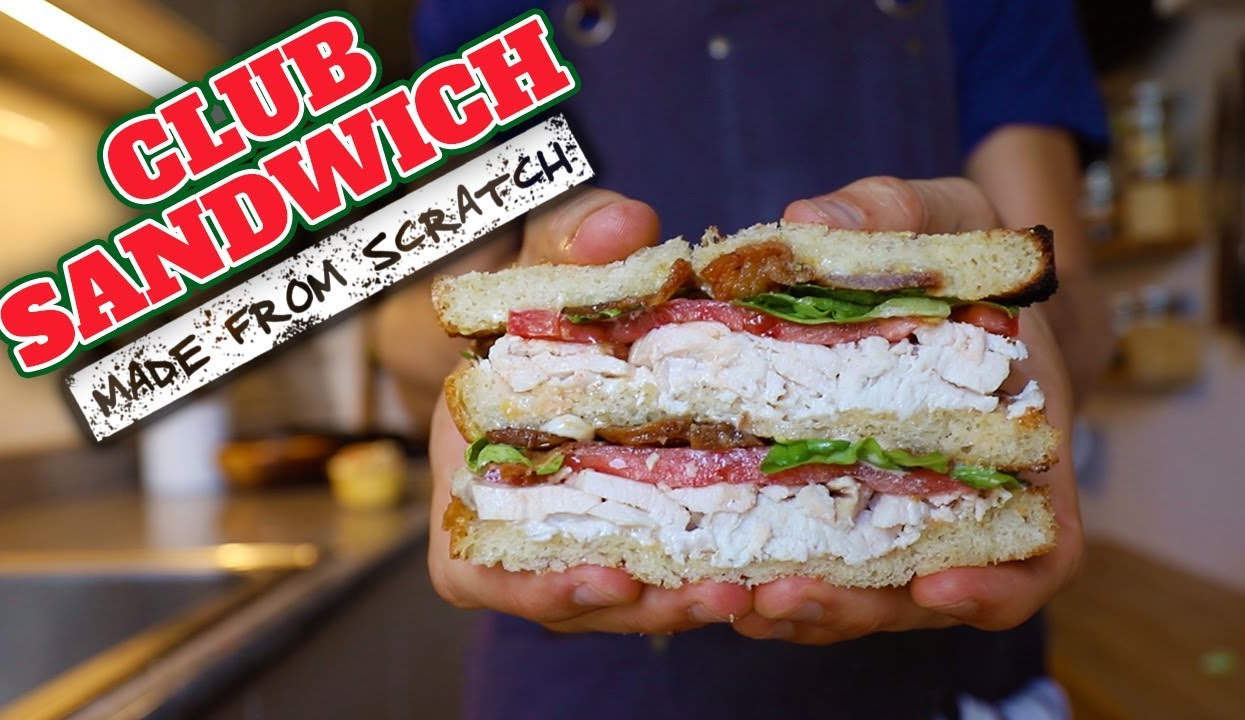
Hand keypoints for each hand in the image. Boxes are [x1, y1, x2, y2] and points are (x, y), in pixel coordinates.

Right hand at [426, 188, 752, 632]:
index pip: (479, 567)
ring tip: (751, 589)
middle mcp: (524, 523)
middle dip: (642, 606)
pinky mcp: (638, 533)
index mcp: (475, 474)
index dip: (535, 586)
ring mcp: (582, 536)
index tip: (610, 573)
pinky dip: (704, 580)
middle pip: (571, 600)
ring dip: (684, 605)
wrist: (564, 310)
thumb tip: (622, 225)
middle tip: (717, 593)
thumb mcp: (549, 252)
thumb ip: (576, 235)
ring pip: (625, 602)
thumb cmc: (540, 288)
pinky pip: (664, 577)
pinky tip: (769, 572)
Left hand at [729, 177, 1083, 643]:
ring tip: (734, 600)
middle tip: (781, 598)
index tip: (936, 583)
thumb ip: (888, 213)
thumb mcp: (937, 214)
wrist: (939, 275)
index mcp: (1020, 446)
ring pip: (864, 595)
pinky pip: (816, 564)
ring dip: (803, 609)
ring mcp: (898, 513)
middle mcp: (963, 499)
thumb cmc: (959, 253)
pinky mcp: (837, 507)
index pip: (1041, 548)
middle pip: (927, 591)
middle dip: (856, 607)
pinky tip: (716, 578)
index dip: (998, 584)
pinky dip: (775, 581)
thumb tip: (805, 220)